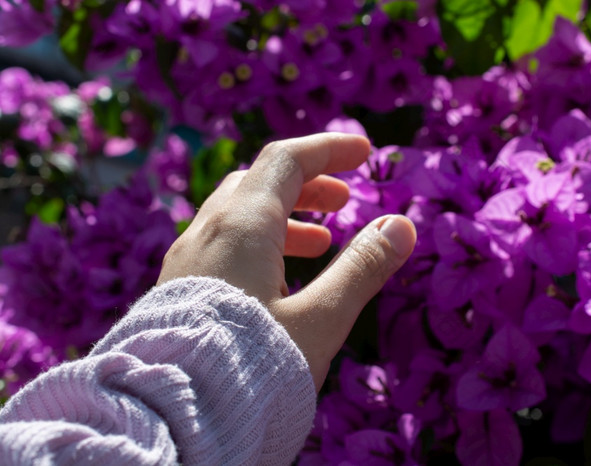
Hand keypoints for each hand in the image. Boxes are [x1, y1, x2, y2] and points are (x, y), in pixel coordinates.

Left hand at [158, 133, 416, 390]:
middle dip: (307, 184)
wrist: (170, 419)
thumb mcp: (319, 319)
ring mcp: (186, 260)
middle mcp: (207, 233)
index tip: (364, 153)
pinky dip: (257, 244)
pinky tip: (275, 281)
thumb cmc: (251, 369)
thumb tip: (402, 225)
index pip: (286, 161)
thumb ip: (362, 268)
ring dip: (283, 216)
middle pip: (259, 183)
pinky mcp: (176, 289)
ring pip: (237, 215)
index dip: (328, 149)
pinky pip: (220, 245)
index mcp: (242, 227)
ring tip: (319, 241)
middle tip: (344, 200)